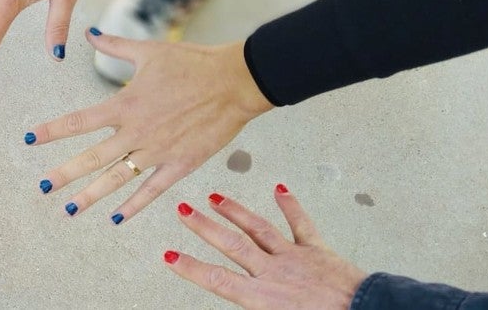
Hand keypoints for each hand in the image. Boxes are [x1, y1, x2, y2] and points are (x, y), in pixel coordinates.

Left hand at [26, 36, 272, 220]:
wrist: (234, 81)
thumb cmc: (192, 63)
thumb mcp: (149, 50)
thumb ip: (114, 46)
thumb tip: (89, 33)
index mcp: (126, 104)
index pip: (79, 121)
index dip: (52, 131)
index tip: (29, 139)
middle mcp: (137, 132)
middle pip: (92, 158)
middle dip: (64, 174)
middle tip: (42, 187)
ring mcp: (157, 151)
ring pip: (117, 179)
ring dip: (92, 196)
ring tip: (70, 209)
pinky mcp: (180, 165)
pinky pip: (152, 190)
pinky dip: (134, 205)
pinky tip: (117, 217)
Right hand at [165, 185, 366, 308]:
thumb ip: (258, 309)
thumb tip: (238, 304)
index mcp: (263, 298)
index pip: (217, 279)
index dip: (190, 266)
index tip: (169, 254)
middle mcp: (274, 273)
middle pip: (232, 245)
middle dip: (204, 227)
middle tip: (183, 209)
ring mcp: (295, 258)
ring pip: (258, 229)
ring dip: (235, 211)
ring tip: (215, 197)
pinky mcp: (317, 251)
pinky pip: (301, 224)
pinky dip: (289, 205)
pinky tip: (279, 189)